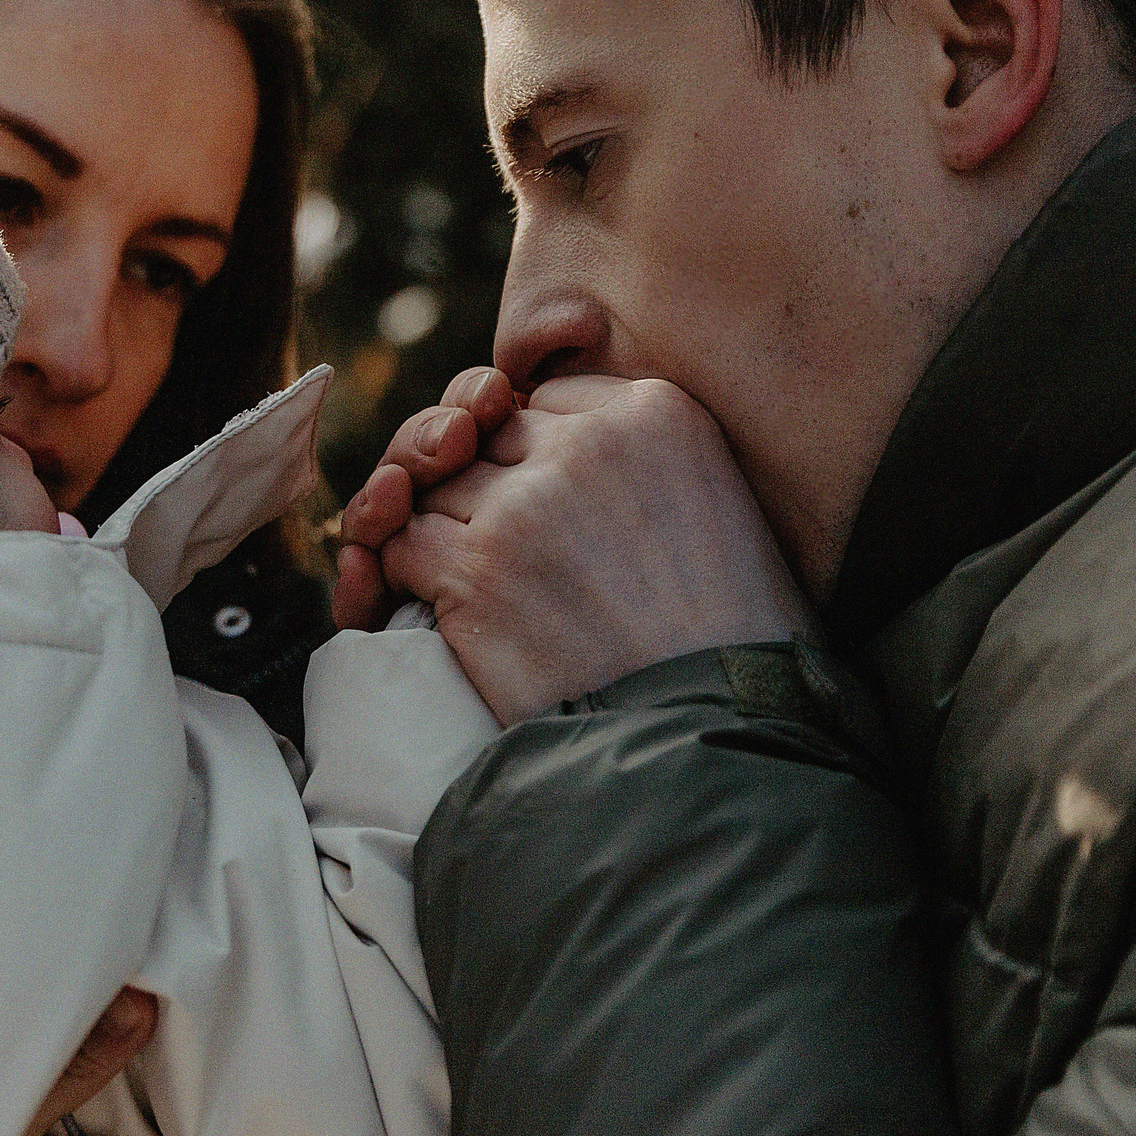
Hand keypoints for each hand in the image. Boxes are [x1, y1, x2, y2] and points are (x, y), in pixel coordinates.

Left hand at [354, 373, 814, 724]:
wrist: (715, 734)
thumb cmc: (734, 642)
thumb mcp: (720, 507)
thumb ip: (642, 461)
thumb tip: (555, 448)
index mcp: (659, 411)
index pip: (549, 402)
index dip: (538, 458)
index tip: (554, 512)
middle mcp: (589, 442)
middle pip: (488, 441)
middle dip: (485, 493)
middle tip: (509, 559)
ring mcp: (525, 504)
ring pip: (436, 490)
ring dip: (446, 540)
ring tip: (488, 594)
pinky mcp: (476, 570)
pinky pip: (401, 545)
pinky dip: (409, 579)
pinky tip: (449, 615)